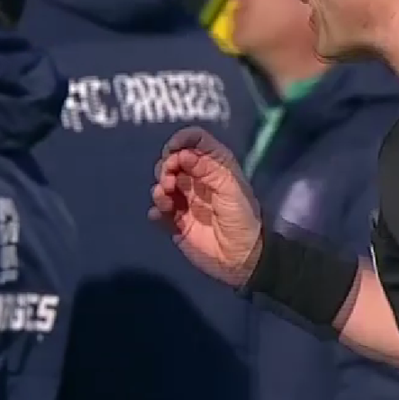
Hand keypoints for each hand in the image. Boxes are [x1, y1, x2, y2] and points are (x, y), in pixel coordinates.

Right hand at [149, 126, 262, 286]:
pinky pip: (158, 211)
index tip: (172, 150)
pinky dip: (155, 210)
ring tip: (166, 199)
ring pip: (163, 183)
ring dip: (160, 187)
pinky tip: (161, 215)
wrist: (242, 260)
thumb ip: (208, 169)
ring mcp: (186, 201)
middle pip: (173, 160)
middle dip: (166, 166)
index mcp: (215, 167)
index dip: (182, 140)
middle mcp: (198, 180)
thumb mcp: (231, 189)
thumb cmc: (242, 219)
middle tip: (170, 180)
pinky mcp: (176, 222)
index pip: (196, 141)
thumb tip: (180, 154)